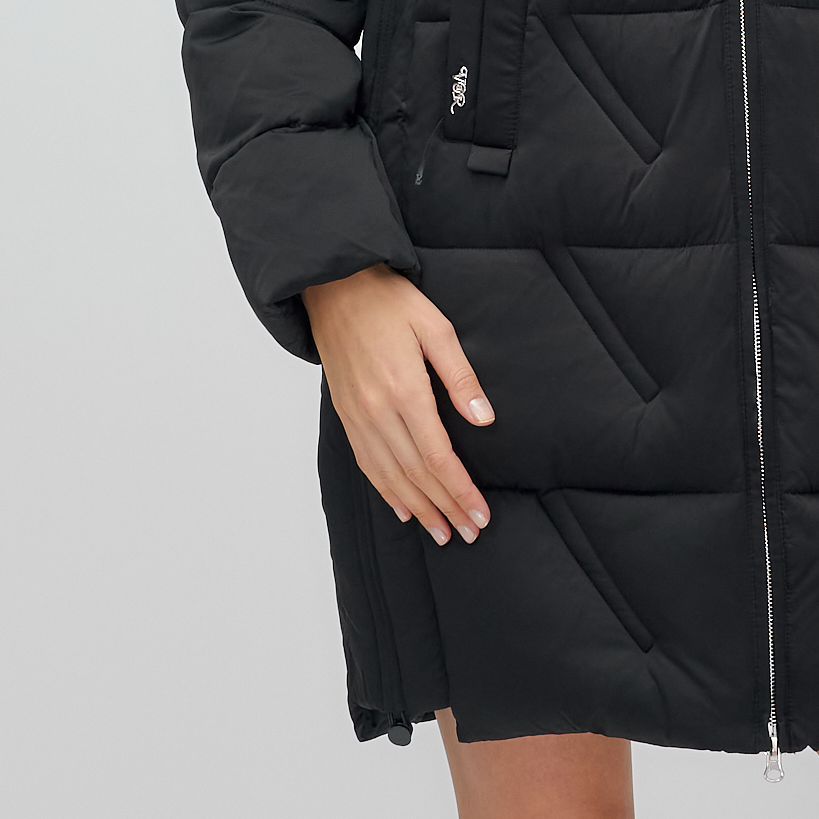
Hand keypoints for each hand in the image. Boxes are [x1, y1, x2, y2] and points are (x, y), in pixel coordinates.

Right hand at [303, 263, 494, 547]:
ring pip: (389, 476)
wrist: (334, 286)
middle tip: (469, 532)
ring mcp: (356, 416)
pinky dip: (385, 491)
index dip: (460, 490)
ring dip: (417, 509)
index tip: (480, 514)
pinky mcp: (344, 414)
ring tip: (441, 532)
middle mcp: (377, 411)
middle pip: (415, 474)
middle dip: (445, 507)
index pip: (438, 456)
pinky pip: (366, 463)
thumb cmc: (389, 300)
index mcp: (404, 390)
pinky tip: (402, 508)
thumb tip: (484, 418)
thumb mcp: (435, 326)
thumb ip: (460, 375)